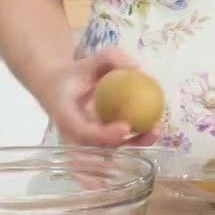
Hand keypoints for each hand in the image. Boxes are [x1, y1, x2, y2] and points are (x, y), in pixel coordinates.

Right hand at [41, 48, 159, 147]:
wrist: (59, 88)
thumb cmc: (75, 75)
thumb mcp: (88, 61)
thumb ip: (109, 57)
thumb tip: (136, 67)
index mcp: (65, 116)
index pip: (83, 132)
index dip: (104, 134)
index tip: (126, 127)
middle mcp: (73, 135)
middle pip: (96, 153)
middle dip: (122, 150)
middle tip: (146, 135)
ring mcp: (85, 143)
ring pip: (107, 156)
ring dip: (134, 149)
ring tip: (155, 132)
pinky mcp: (96, 144)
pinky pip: (114, 151)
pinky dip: (133, 146)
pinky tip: (153, 132)